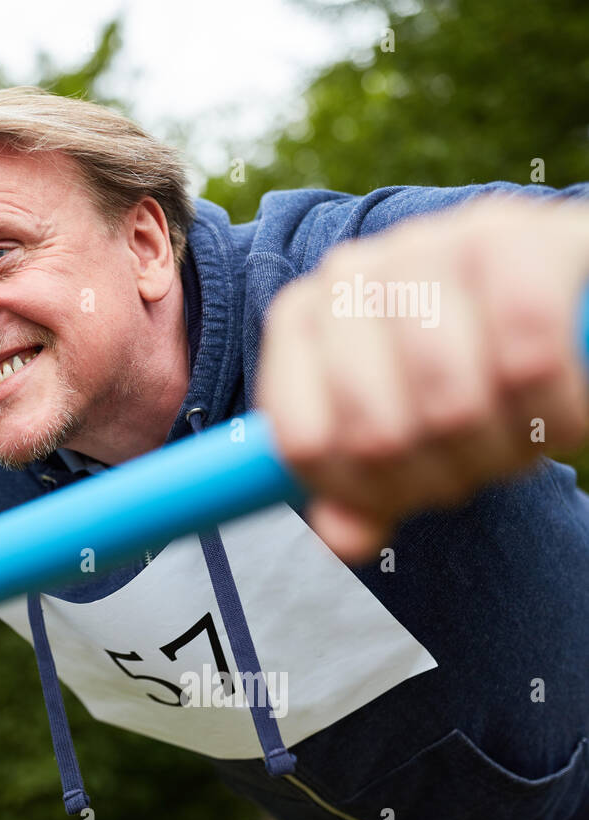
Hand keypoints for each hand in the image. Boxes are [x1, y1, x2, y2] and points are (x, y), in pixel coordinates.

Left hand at [258, 194, 588, 562]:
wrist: (554, 279)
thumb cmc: (464, 362)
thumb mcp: (403, 427)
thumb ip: (363, 486)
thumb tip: (344, 538)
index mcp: (300, 322)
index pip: (303, 445)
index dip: (360, 493)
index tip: (405, 498)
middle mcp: (349, 277)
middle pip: (377, 436)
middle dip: (440, 477)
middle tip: (477, 464)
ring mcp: (424, 247)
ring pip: (450, 402)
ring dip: (502, 448)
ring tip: (520, 435)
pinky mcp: (508, 236)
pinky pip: (527, 357)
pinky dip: (556, 410)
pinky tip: (565, 411)